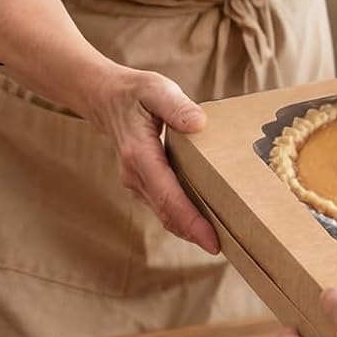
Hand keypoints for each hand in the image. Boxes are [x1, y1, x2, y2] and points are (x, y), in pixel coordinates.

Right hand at [85, 66, 219, 254]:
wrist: (106, 99)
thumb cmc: (135, 93)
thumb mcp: (156, 89)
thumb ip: (176, 106)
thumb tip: (198, 124)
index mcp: (140, 154)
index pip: (168, 196)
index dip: (191, 221)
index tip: (212, 240)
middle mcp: (135, 175)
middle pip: (169, 213)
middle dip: (196, 234)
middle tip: (230, 248)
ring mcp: (137, 183)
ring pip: (166, 214)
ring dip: (191, 229)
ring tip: (225, 240)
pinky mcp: (143, 184)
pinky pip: (165, 206)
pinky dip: (184, 218)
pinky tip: (207, 221)